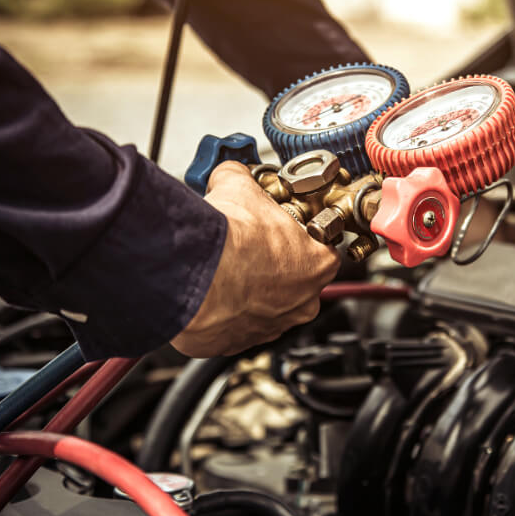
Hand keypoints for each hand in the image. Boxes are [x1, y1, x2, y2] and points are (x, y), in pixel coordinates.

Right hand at [171, 161, 340, 356]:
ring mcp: (272, 326)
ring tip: (227, 266)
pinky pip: (237, 324)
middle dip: (274, 262)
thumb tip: (233, 172)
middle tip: (248, 244)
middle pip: (296, 277)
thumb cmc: (229, 240)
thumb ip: (244, 178)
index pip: (320, 246)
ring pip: (266, 303)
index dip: (296, 233)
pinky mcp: (238, 343)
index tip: (277, 226)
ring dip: (250, 287)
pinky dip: (225, 309)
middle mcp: (303, 301)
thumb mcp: (239, 186)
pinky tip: (212, 289)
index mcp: (319, 263)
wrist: (193, 276)